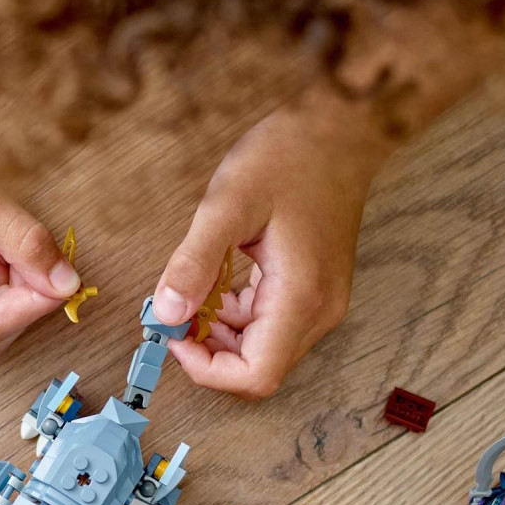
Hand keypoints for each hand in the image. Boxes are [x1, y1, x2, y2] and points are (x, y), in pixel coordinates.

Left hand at [152, 92, 394, 398]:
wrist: (340, 128)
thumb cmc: (288, 157)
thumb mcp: (227, 204)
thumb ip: (194, 263)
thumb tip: (165, 314)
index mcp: (300, 298)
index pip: (255, 376)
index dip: (207, 368)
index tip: (174, 333)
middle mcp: (318, 312)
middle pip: (259, 370)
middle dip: (208, 352)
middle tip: (174, 313)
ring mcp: (321, 303)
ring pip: (263, 351)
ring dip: (219, 335)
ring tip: (192, 292)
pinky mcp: (314, 290)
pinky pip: (270, 326)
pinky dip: (235, 318)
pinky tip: (216, 284)